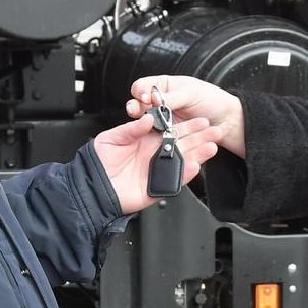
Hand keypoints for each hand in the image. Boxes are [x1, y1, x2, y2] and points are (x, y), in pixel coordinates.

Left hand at [94, 112, 223, 213]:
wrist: (91, 187)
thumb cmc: (99, 162)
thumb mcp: (112, 138)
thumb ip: (131, 129)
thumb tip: (149, 120)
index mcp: (147, 139)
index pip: (172, 130)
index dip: (188, 126)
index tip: (201, 120)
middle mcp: (155, 154)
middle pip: (184, 144)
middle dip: (201, 138)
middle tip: (216, 131)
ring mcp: (157, 170)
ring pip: (183, 161)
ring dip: (199, 154)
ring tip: (212, 147)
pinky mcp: (157, 187)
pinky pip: (175, 180)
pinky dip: (186, 174)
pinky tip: (196, 165)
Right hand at [125, 75, 245, 157]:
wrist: (228, 121)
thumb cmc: (212, 100)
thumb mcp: (191, 93)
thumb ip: (172, 97)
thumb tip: (153, 98)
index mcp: (165, 86)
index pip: (142, 86)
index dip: (141, 91)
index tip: (146, 98)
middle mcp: (160, 103)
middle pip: (139, 105)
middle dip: (136, 108)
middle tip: (137, 111)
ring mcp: (163, 120)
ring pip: (146, 122)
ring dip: (144, 123)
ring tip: (149, 124)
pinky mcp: (168, 135)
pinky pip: (158, 136)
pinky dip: (156, 136)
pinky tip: (158, 136)